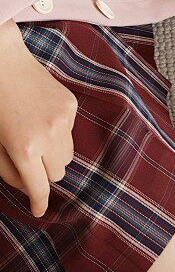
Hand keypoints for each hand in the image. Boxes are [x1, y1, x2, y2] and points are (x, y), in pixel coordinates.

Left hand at [0, 20, 76, 216]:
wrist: (1, 60)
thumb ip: (8, 170)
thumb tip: (28, 186)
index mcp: (24, 148)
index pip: (39, 186)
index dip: (39, 202)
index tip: (39, 211)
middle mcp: (49, 136)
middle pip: (58, 173)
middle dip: (44, 172)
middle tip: (28, 161)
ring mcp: (63, 120)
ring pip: (67, 154)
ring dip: (53, 154)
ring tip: (34, 137)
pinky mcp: (70, 106)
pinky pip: (69, 131)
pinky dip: (56, 132)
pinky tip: (39, 116)